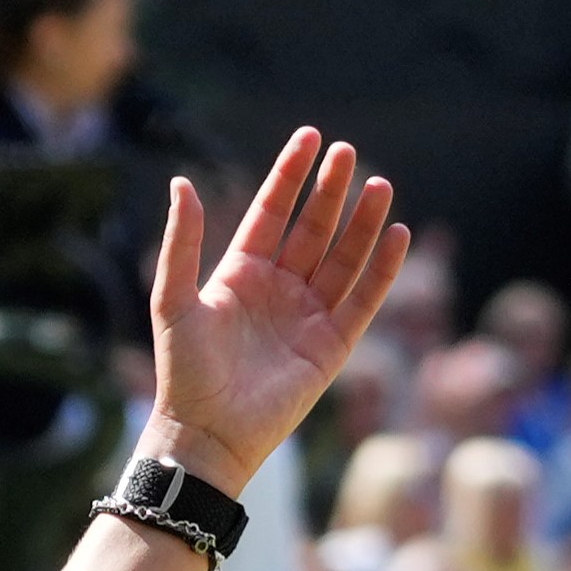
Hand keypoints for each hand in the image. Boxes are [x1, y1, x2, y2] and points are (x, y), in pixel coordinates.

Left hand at [141, 128, 411, 496]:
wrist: (207, 432)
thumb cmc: (184, 371)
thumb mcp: (173, 299)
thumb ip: (182, 243)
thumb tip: (181, 183)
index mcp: (239, 274)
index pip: (272, 213)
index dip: (290, 176)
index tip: (310, 137)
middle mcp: (278, 289)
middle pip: (313, 228)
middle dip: (331, 191)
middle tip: (349, 151)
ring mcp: (308, 315)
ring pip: (344, 258)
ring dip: (363, 223)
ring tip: (380, 185)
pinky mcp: (333, 345)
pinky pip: (364, 299)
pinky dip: (382, 269)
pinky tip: (397, 234)